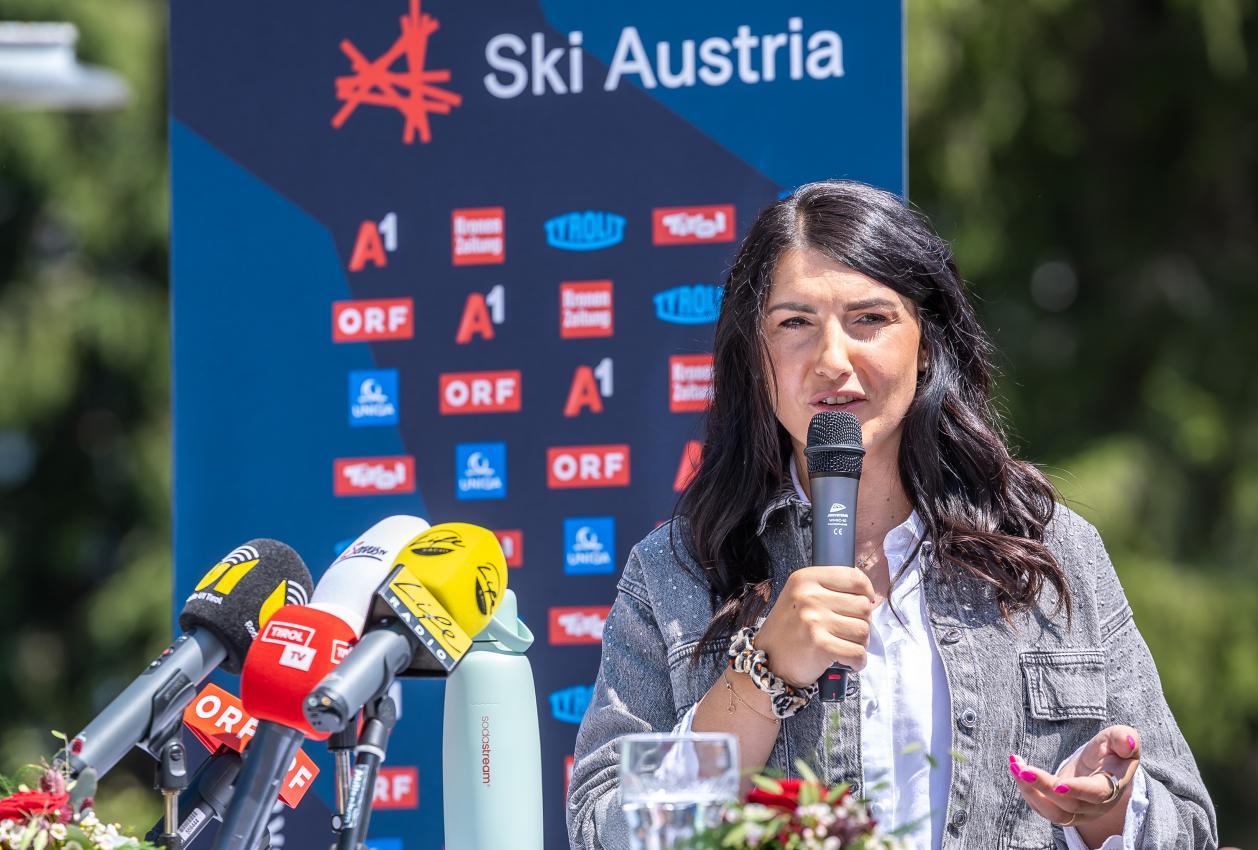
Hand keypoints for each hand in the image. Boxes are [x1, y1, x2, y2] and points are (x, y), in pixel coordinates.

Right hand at [753, 566, 874, 687]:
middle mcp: (809, 596)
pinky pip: (858, 653)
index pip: (855, 578)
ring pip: (863, 631)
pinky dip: (857, 662)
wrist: (767, 660)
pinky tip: (847, 662)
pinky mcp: (820, 645)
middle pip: (863, 606)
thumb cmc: (789, 629)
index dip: (866, 593)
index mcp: (805, 579)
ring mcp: (814, 620)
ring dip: (860, 643)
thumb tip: (869, 596)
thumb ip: (830, 590)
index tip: (864, 602)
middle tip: (847, 631)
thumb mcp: (800, 597)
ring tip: (844, 646)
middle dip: (862, 622)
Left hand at [1010, 725, 1139, 839]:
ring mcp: (1077, 812)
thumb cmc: (1112, 751)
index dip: (1078, 790)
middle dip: (1043, 787)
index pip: (1096, 794)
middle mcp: (1094, 806)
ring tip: (1015, 767)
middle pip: (1068, 805)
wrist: (1105, 769)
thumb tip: (1128, 742)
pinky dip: (1026, 791)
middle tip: (1022, 769)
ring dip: (1030, 791)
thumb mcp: (1119, 739)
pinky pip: (1042, 808)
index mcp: (1111, 787)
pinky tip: (1017, 769)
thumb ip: (1124, 738)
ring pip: (1052, 812)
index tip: (1059, 785)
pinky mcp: (1060, 810)